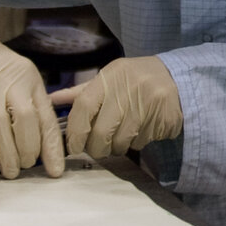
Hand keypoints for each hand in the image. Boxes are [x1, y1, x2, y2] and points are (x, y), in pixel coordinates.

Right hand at [0, 17, 64, 178]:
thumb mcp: (15, 73)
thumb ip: (28, 100)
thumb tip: (40, 136)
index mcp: (28, 78)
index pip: (46, 116)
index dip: (53, 147)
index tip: (55, 169)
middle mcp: (10, 83)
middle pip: (27, 123)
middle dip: (29, 152)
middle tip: (26, 166)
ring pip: (2, 130)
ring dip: (8, 157)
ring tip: (10, 172)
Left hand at [50, 56, 183, 158]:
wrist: (175, 77)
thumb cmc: (133, 80)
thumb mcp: (107, 79)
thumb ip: (80, 93)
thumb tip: (49, 100)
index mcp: (111, 76)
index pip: (84, 106)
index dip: (75, 131)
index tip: (74, 146)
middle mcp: (129, 87)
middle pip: (101, 132)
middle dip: (96, 148)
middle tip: (97, 149)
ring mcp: (149, 103)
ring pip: (121, 142)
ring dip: (118, 147)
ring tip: (122, 136)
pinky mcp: (165, 117)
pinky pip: (141, 142)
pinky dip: (137, 143)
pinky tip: (141, 129)